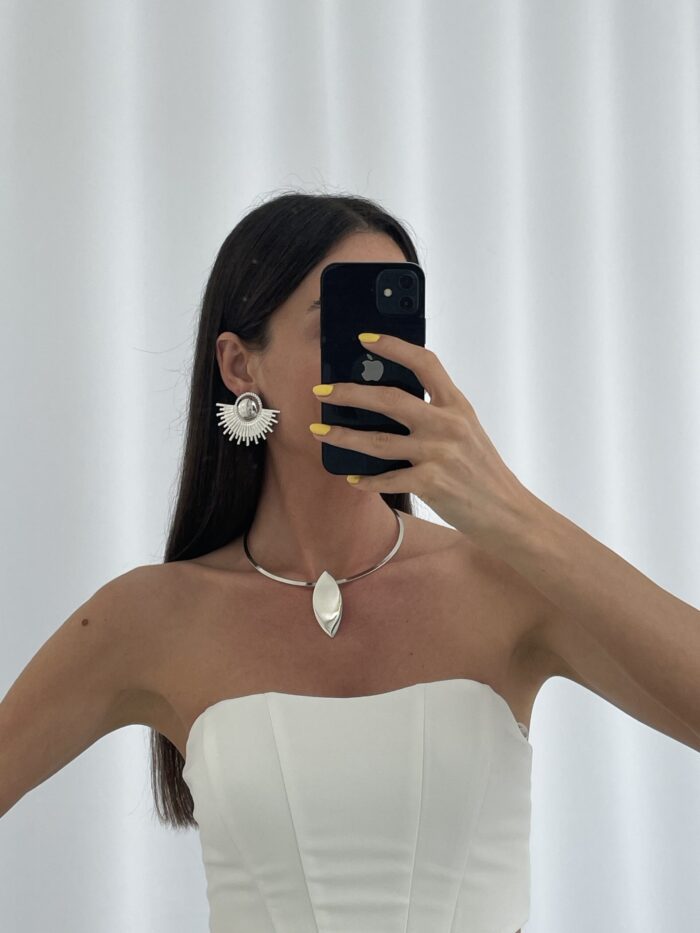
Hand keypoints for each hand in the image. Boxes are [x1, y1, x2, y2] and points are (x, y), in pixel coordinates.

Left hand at [310, 332, 532, 540]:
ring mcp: (439, 454)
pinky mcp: (431, 483)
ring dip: (343, 436)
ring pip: (377, 441)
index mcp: (457, 405)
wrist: (507, 511)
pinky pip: (386, 479)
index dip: (394, 346)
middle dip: (349, 393)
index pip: (424, 363)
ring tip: (320, 432)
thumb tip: (387, 401)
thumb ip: (436, 413)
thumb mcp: (466, 430)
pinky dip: (365, 480)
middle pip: (389, 399)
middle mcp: (448, 424)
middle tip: (321, 390)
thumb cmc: (482, 470)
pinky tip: (352, 478)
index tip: (365, 339)